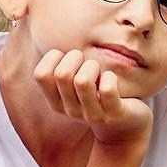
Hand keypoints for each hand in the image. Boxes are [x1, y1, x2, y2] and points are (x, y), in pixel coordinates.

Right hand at [33, 48, 152, 148]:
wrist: (125, 130)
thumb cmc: (97, 99)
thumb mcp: (74, 90)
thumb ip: (62, 72)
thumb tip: (54, 35)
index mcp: (57, 102)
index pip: (41, 74)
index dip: (53, 57)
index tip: (66, 58)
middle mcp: (71, 110)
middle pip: (62, 74)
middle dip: (75, 57)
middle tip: (85, 61)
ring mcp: (93, 114)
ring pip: (83, 81)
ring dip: (92, 66)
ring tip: (99, 71)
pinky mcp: (115, 114)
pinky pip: (107, 89)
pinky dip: (110, 77)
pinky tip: (111, 79)